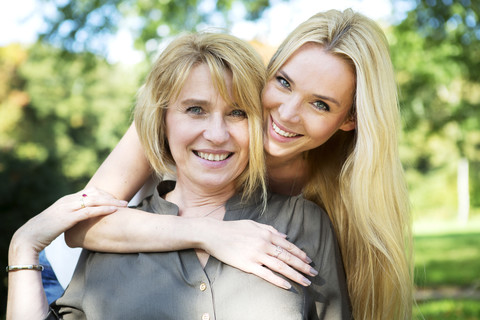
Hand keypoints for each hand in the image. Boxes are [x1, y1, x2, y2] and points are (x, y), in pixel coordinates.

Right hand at [10, 187, 127, 261]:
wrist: (28, 237)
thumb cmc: (43, 232)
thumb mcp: (59, 221)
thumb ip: (70, 218)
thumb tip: (81, 222)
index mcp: (66, 200)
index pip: (89, 192)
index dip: (104, 195)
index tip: (116, 199)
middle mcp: (68, 200)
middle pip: (94, 194)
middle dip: (111, 197)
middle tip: (125, 202)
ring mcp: (68, 207)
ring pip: (94, 200)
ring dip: (111, 202)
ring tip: (124, 205)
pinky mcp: (68, 217)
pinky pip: (90, 211)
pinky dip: (103, 209)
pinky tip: (114, 210)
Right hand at [202, 219, 316, 288]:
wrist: (214, 234)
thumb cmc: (233, 228)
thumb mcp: (253, 223)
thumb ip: (270, 229)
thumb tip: (285, 235)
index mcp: (266, 233)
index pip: (288, 245)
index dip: (300, 254)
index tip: (309, 261)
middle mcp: (264, 243)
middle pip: (288, 257)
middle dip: (303, 266)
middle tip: (314, 273)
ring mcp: (256, 255)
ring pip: (281, 266)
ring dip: (295, 275)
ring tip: (306, 282)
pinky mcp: (248, 265)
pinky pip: (266, 274)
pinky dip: (278, 280)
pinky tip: (287, 286)